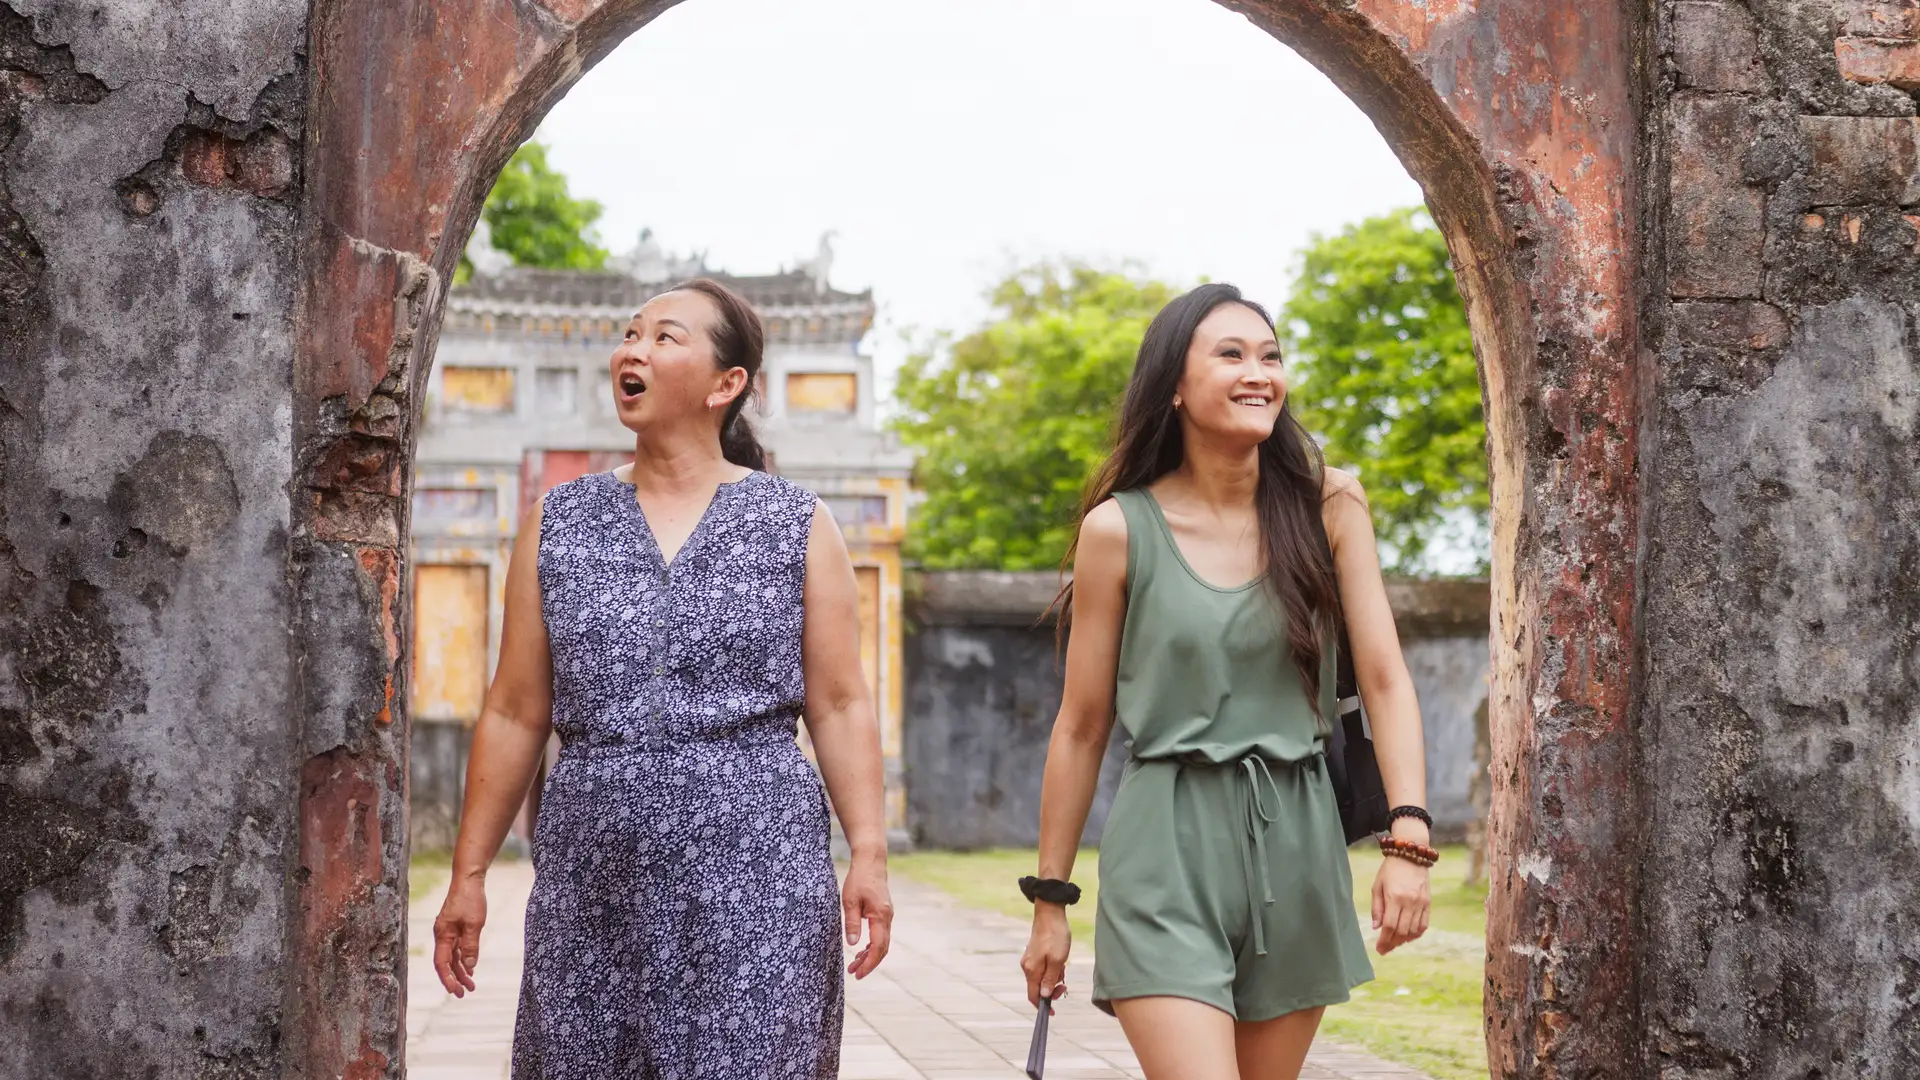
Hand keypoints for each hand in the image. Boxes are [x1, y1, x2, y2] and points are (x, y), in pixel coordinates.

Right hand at [432, 875, 486, 996]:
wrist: (469, 879)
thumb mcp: (474, 924)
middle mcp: (442, 935)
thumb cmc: (470, 899)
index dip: (447, 979)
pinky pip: (457, 948)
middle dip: (454, 979)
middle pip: (446, 963)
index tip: (455, 991)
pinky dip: (463, 959)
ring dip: (461, 971)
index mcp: (443, 935)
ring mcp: (448, 931)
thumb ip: (471, 946)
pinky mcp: (455, 927)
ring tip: (471, 985)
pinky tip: (470, 968)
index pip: (441, 963)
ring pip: (452, 956)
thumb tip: (469, 966)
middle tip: (464, 994)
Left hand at [842, 854, 893, 979]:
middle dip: (869, 963)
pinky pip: (881, 934)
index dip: (869, 963)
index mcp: (880, 916)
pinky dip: (872, 945)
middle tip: (855, 974)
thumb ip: (852, 923)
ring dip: (869, 955)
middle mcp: (887, 918)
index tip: (858, 973)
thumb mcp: (850, 901)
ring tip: (854, 965)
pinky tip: (861, 950)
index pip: (878, 947)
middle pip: (882, 948)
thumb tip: (853, 945)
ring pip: (882, 942)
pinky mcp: (884, 913)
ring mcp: (887, 915)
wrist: (871, 862)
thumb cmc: (859, 879)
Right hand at [1020, 904, 1070, 1010]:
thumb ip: (1049, 980)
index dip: (1042, 1006)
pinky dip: (1051, 970)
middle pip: (1037, 988)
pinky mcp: (1033, 953)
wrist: (1050, 913)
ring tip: (1064, 968)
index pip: (1033, 996)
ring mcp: (1029, 959)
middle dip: (1051, 990)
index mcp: (1031, 970)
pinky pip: (1041, 969)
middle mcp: (1027, 966)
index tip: (1054, 1011)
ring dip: (1053, 979)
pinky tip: (1060, 962)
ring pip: (1040, 978)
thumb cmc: (1055, 936)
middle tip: (1065, 985)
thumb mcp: (1057, 960)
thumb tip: (1043, 996)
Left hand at [1370, 853, 1430, 954]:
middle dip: (1393, 943)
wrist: (1411, 855)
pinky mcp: (1428, 903)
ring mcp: (1421, 903)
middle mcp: (1410, 901)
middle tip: (1385, 949)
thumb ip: (1377, 908)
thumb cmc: (1390, 870)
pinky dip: (1416, 933)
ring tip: (1394, 942)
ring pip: (1414, 930)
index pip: (1389, 925)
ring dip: (1404, 940)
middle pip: (1402, 931)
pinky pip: (1424, 924)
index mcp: (1395, 897)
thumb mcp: (1377, 886)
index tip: (1379, 949)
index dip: (1384, 940)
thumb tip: (1376, 928)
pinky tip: (1408, 936)